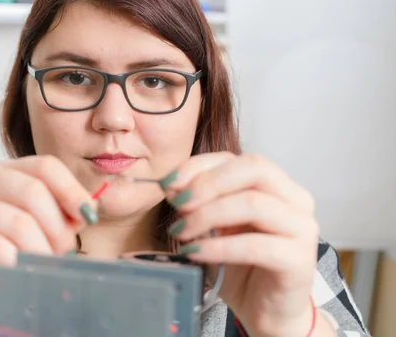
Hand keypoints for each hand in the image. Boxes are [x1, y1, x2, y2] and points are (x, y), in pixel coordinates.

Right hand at [0, 155, 97, 321]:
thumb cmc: (2, 253)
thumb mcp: (38, 227)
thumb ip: (61, 214)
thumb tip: (87, 210)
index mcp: (3, 170)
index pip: (45, 166)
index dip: (71, 190)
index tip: (87, 216)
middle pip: (33, 191)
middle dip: (57, 227)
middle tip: (62, 253)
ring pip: (19, 223)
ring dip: (39, 251)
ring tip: (40, 267)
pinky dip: (14, 262)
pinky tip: (16, 271)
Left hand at [164, 152, 319, 336]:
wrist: (267, 312)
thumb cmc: (242, 266)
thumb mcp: (215, 227)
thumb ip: (199, 203)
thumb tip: (172, 186)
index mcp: (276, 185)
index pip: (236, 159)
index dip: (199, 166)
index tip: (168, 183)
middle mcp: (295, 200)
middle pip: (253, 168)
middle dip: (207, 183)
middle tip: (178, 204)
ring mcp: (302, 228)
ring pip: (253, 203)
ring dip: (208, 215)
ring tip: (181, 232)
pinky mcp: (300, 259)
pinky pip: (254, 245)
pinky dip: (218, 247)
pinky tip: (195, 253)